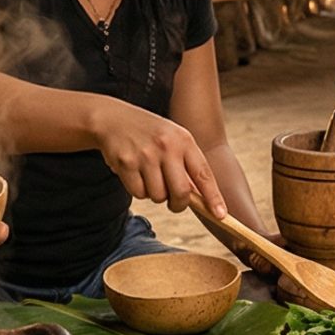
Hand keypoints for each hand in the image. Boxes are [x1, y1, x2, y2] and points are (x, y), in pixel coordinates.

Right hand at [87, 102, 229, 217]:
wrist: (112, 118)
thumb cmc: (150, 134)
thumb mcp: (173, 140)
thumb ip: (186, 165)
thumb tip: (200, 198)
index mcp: (183, 140)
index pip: (203, 174)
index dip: (213, 197)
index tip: (221, 215)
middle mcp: (167, 146)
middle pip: (181, 193)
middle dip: (178, 205)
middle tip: (174, 203)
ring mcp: (146, 154)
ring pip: (158, 196)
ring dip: (155, 194)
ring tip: (149, 176)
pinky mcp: (126, 163)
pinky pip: (138, 193)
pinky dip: (138, 190)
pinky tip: (135, 173)